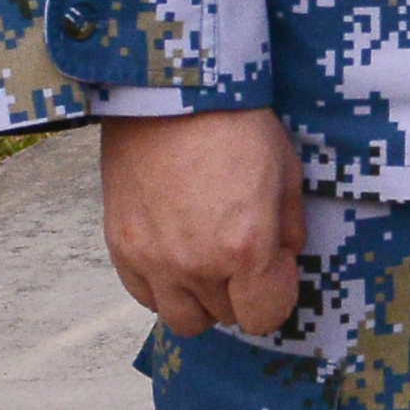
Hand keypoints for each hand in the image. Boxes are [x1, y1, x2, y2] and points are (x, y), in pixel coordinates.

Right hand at [103, 108, 307, 340]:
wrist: (169, 91)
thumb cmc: (234, 124)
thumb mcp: (285, 171)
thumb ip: (289, 227)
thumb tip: (284, 257)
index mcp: (244, 249)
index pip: (265, 316)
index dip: (278, 294)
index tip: (276, 267)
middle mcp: (195, 265)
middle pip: (226, 316)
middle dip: (242, 292)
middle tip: (242, 253)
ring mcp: (152, 260)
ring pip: (182, 318)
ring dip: (201, 299)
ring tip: (207, 261)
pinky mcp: (120, 247)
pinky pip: (145, 296)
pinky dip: (163, 286)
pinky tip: (175, 253)